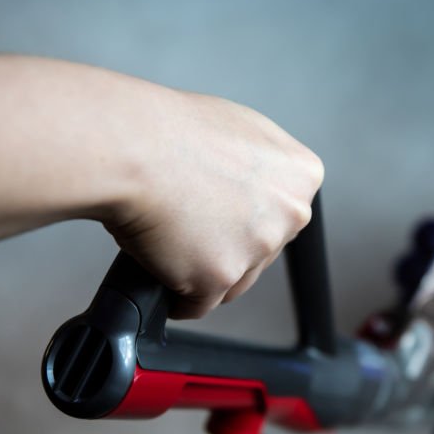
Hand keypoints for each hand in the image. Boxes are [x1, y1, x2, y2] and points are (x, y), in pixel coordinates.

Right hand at [103, 91, 323, 318]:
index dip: (243, 213)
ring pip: (232, 281)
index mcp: (301, 175)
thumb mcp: (238, 130)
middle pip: (261, 250)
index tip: (222, 208)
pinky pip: (196, 304)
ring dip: (202, 270)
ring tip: (170, 238)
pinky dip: (175, 294)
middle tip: (189, 220)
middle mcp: (289, 214)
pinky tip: (159, 267)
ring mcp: (255, 249)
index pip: (281, 213)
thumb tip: (251, 185)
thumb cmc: (170, 131)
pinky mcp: (217, 278)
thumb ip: (259, 167)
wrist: (132, 147)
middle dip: (226, 244)